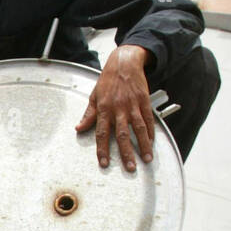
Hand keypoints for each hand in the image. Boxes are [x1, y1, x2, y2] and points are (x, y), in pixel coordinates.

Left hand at [75, 45, 154, 170]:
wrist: (124, 62)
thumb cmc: (108, 80)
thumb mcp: (94, 96)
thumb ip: (89, 115)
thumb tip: (79, 128)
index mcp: (104, 109)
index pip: (102, 134)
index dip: (102, 150)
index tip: (105, 163)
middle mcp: (118, 109)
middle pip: (122, 135)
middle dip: (126, 153)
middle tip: (130, 168)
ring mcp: (132, 105)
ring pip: (138, 129)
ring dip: (143, 146)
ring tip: (147, 159)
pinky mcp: (144, 101)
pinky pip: (148, 119)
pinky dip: (150, 132)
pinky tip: (151, 142)